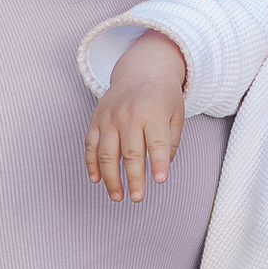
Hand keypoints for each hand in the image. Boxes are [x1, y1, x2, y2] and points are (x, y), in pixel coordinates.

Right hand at [84, 31, 186, 201]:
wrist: (141, 70)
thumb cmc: (163, 97)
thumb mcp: (177, 113)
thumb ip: (171, 141)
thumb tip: (161, 167)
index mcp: (153, 112)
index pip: (156, 142)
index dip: (158, 162)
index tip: (160, 180)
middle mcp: (129, 115)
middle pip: (130, 152)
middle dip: (134, 177)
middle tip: (137, 198)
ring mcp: (109, 118)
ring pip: (106, 153)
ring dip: (111, 178)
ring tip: (118, 197)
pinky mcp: (96, 120)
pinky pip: (90, 145)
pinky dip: (92, 164)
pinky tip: (97, 180)